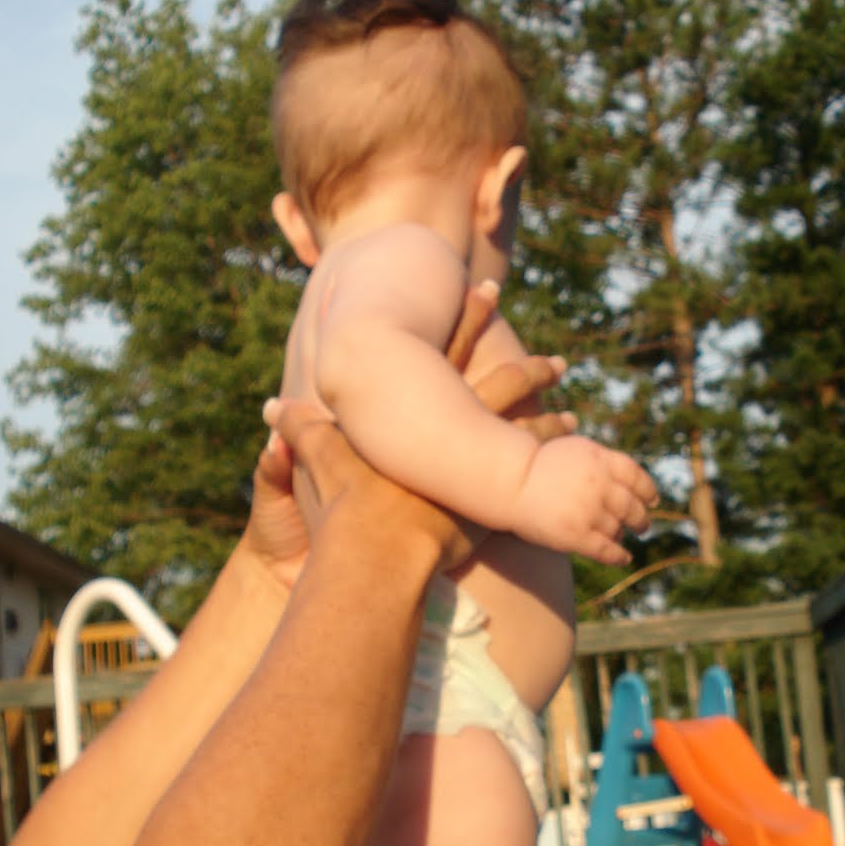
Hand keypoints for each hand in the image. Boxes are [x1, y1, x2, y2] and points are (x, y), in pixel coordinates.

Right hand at [248, 286, 572, 588]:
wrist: (378, 554)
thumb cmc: (345, 510)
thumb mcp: (316, 464)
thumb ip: (295, 435)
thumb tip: (270, 409)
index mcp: (418, 415)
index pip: (448, 353)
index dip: (469, 319)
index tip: (490, 291)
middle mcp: (455, 435)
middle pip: (503, 390)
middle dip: (531, 372)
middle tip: (559, 362)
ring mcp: (480, 467)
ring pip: (527, 436)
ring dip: (550, 425)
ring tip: (574, 419)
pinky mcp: (494, 502)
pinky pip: (533, 477)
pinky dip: (552, 469)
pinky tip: (573, 463)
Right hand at [510, 435, 657, 564]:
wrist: (506, 481)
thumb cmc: (532, 464)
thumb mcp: (566, 446)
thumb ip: (590, 453)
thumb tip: (579, 426)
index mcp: (600, 458)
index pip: (635, 475)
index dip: (647, 490)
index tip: (653, 500)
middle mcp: (599, 484)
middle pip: (632, 506)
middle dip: (641, 519)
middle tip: (644, 526)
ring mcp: (589, 510)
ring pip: (617, 529)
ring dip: (621, 535)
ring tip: (621, 539)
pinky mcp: (576, 535)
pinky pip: (606, 550)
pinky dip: (618, 556)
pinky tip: (624, 558)